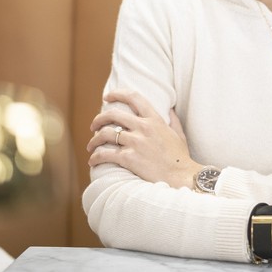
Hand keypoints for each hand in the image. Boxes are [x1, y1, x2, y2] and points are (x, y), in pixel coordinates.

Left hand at [87, 89, 201, 188]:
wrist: (181, 177)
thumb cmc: (180, 158)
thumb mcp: (179, 134)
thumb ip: (173, 120)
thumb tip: (170, 108)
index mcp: (155, 119)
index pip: (134, 97)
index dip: (117, 94)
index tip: (107, 97)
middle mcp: (144, 128)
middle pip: (113, 114)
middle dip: (99, 119)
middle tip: (93, 126)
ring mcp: (136, 143)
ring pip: (105, 134)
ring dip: (94, 140)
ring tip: (91, 146)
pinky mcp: (129, 158)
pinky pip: (105, 154)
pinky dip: (96, 157)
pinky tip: (93, 161)